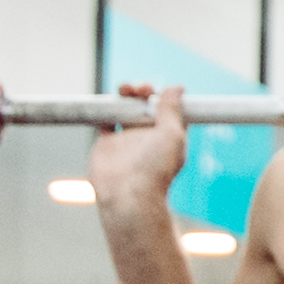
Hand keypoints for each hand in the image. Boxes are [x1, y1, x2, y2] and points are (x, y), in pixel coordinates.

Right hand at [87, 82, 189, 227]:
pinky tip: (109, 103)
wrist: (128, 196)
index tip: (153, 90)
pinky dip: (106, 108)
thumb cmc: (156, 170)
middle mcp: (148, 137)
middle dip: (141, 92)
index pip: (166, 108)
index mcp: (168, 135)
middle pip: (145, 105)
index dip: (161, 95)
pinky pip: (105, 120)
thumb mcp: (172, 135)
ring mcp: (127, 140)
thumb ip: (172, 110)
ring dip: (125, 95)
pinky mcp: (107, 144)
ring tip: (124, 89)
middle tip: (138, 88)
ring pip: (125, 109)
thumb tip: (178, 87)